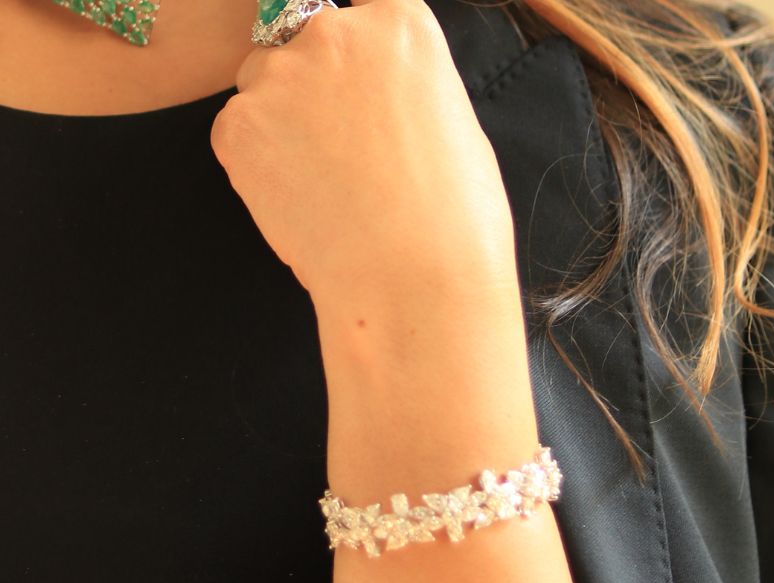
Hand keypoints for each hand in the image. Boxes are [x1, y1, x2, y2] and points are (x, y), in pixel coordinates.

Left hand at [209, 0, 518, 320]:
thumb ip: (401, 90)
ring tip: (320, 189)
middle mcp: (334, 32)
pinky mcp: (238, 127)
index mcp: (399, 23)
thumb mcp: (450, 125)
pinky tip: (299, 204)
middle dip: (310, 91)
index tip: (353, 94)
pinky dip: (257, 167)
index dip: (351, 62)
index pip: (357, 15)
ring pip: (262, 88)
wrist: (413, 281)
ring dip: (279, 126)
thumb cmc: (452, 220)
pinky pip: (236, 134)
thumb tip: (373, 99)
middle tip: (338, 157)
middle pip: (299, 43)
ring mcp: (280, 77)